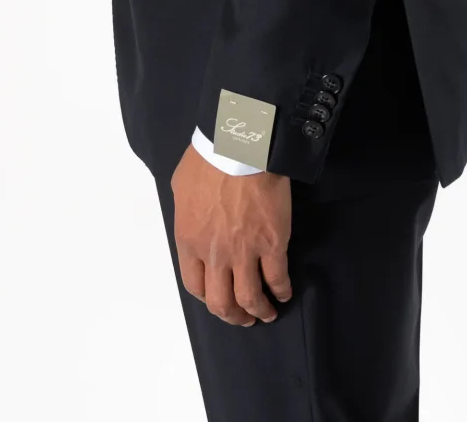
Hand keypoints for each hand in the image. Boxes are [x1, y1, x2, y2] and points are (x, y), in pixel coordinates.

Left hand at [169, 142, 293, 325]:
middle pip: (221, 301)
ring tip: (266, 314)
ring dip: (258, 311)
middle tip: (243, 318)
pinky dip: (281, 291)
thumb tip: (195, 218)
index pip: (195, 285)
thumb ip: (187, 211)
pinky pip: (277, 278)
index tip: (218, 298)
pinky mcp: (272, 244)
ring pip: (249, 298)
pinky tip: (284, 293)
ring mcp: (244, 252)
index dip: (208, 297)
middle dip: (233, 316)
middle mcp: (214, 254)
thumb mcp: (182, 186)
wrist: (240, 148)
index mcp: (189, 240)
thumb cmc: (208, 159)